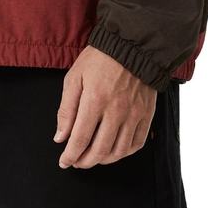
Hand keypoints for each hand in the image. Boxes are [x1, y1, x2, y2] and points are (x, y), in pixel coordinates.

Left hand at [54, 46, 156, 168]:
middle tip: (76, 162)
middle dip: (85, 161)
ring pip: (119, 151)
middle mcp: (116, 111)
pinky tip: (114, 151)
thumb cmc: (99, 59)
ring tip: (93, 157)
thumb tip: (60, 137)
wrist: (131, 46)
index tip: (64, 161)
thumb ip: (66, 109)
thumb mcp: (75, 77)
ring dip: (104, 160)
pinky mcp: (146, 114)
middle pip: (99, 150)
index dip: (70, 155)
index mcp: (94, 100)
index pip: (80, 139)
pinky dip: (124, 153)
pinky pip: (137, 143)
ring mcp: (133, 114)